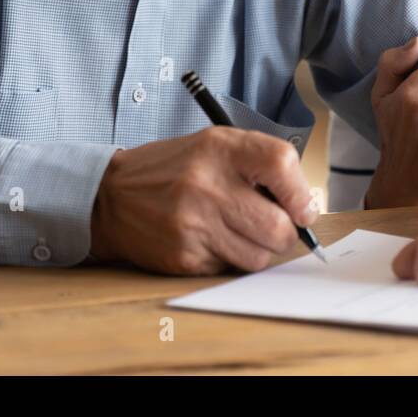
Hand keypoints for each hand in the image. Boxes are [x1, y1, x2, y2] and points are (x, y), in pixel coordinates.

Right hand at [89, 127, 316, 274]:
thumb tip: (306, 205)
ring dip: (258, 251)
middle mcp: (206, 185)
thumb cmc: (174, 169)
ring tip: (238, 233)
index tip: (301, 208)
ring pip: (258, 257)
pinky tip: (210, 241)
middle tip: (272, 226)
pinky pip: (229, 270)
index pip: (280, 164)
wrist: (111, 196)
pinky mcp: (184, 257)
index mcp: (219, 148)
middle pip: (278, 227)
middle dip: (284, 233)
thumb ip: (260, 163)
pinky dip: (228, 260)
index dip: (301, 193)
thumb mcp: (215, 145)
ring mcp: (193, 224)